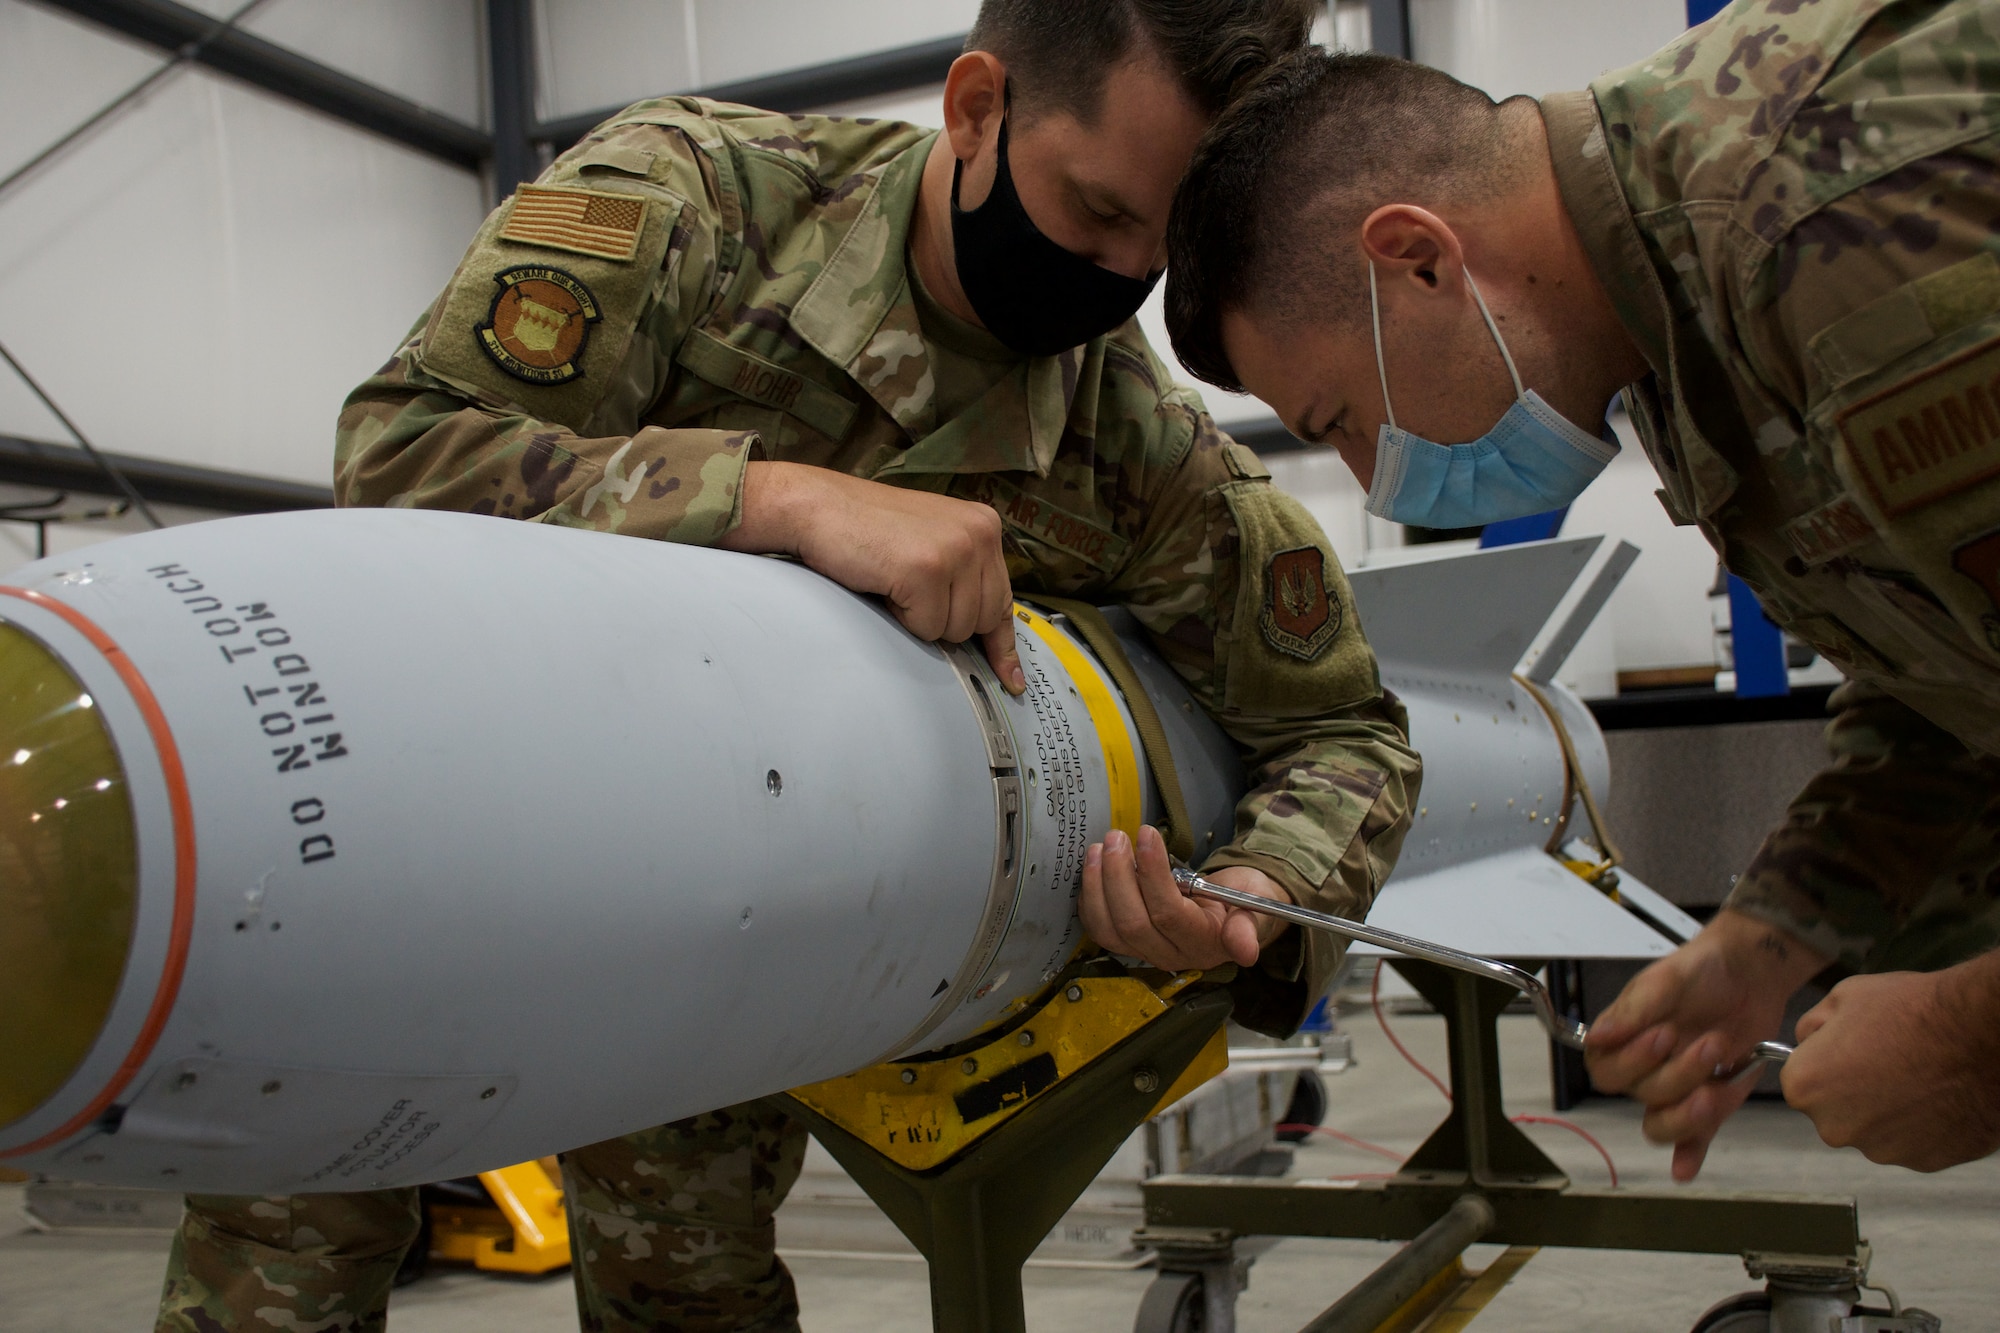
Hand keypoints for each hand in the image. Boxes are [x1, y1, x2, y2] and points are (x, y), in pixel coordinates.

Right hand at [724, 461, 1024, 692]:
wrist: (817, 507)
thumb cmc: (865, 531)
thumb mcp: (929, 545)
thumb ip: (962, 578)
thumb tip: (987, 639)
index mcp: (985, 525)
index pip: (1003, 601)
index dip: (1001, 644)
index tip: (1011, 680)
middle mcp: (980, 534)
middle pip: (980, 622)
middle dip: (943, 622)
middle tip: (907, 591)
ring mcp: (956, 550)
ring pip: (954, 630)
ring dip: (919, 619)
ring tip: (893, 581)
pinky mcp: (928, 570)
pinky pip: (926, 628)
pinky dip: (900, 618)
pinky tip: (884, 583)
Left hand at [1078, 824, 1291, 969]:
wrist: (1234, 909)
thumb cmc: (1244, 899)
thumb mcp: (1256, 904)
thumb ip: (1248, 925)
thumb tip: (1246, 951)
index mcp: (1204, 944)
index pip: (1168, 913)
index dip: (1152, 875)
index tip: (1148, 834)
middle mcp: (1171, 955)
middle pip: (1132, 922)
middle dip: (1117, 876)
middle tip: (1116, 837)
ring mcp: (1146, 952)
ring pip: (1110, 928)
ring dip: (1098, 885)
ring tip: (1100, 847)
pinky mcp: (1128, 943)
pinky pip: (1099, 928)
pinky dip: (1090, 897)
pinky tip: (1093, 866)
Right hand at [1585, 908, 1827, 1180]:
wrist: (1750, 974)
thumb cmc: (1702, 969)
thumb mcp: (1667, 979)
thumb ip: (1634, 1009)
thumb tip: (1597, 1036)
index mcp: (1623, 1038)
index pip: (1605, 1071)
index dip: (1632, 1061)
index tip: (1662, 1034)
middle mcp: (1645, 1069)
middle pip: (1643, 1097)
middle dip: (1678, 1074)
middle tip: (1708, 1042)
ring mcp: (1678, 1089)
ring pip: (1663, 1124)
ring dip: (1688, 1113)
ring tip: (1719, 1079)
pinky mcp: (1710, 1102)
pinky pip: (1693, 1138)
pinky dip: (1688, 1155)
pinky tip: (1684, 1171)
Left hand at [1785, 959, 1999, 1170]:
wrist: (1978, 1036)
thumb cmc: (1911, 1011)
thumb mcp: (1843, 997)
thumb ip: (1812, 1027)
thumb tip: (1808, 1042)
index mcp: (1805, 1087)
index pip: (1802, 1079)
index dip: (1827, 1059)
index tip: (1852, 1047)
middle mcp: (1835, 1128)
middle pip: (1835, 1110)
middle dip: (1853, 1089)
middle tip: (1887, 1060)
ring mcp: (1881, 1150)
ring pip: (1874, 1129)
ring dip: (1888, 1109)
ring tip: (1918, 1077)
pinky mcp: (1923, 1163)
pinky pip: (1911, 1143)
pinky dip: (1922, 1125)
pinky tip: (1937, 1096)